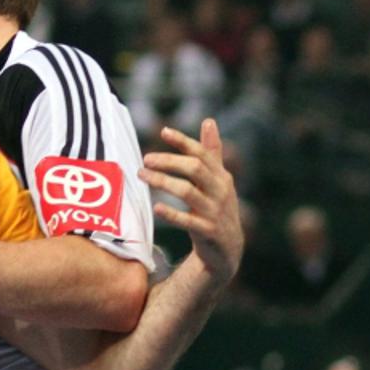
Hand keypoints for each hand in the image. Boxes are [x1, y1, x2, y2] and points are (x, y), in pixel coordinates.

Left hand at [138, 119, 243, 285]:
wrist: (228, 249)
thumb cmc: (217, 208)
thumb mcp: (218, 180)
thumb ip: (212, 153)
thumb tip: (209, 120)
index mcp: (221, 176)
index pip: (202, 153)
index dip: (183, 141)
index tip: (163, 131)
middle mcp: (220, 191)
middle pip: (194, 169)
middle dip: (168, 161)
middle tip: (145, 159)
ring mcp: (215, 212)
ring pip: (188, 192)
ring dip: (163, 182)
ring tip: (142, 176)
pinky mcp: (208, 232)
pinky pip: (188, 221)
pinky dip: (172, 213)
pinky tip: (156, 207)